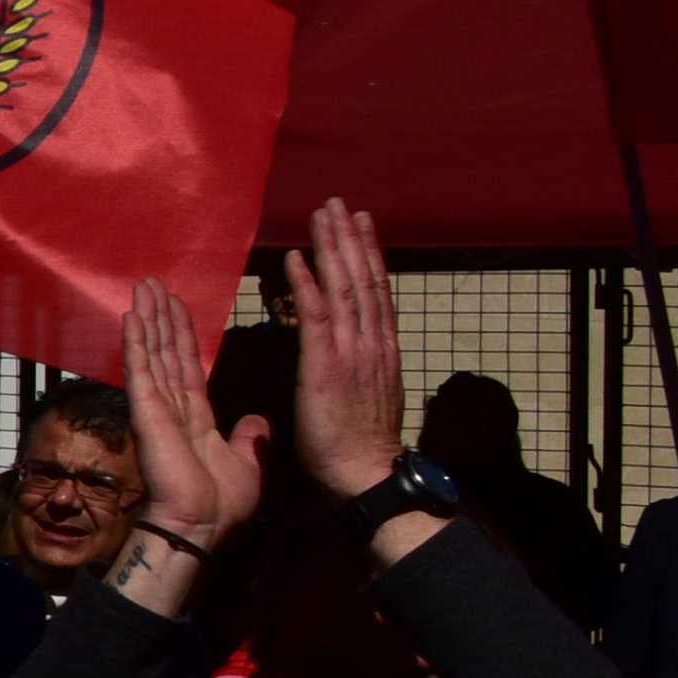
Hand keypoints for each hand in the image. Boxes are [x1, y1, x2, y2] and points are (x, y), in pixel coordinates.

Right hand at [113, 276, 271, 611]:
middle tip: (154, 283)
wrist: (203, 524)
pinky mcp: (147, 411)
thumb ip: (250, 439)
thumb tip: (258, 420)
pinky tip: (132, 315)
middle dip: (162, 316)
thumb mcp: (248, 464)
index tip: (178, 307)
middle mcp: (173, 406)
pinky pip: (141, 370)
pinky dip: (135, 342)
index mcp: (196, 417)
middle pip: (167, 351)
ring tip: (143, 287)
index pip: (188, 366)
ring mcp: (157, 407)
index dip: (184, 335)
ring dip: (148, 318)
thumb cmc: (221, 504)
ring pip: (153, 353)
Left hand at [284, 200, 428, 538]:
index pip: (376, 291)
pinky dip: (307, 284)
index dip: (368, 255)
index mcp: (380, 349)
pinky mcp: (325, 365)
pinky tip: (297, 257)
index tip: (361, 224)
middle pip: (363, 279)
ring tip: (324, 214)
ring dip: (331, 248)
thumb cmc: (358, 443)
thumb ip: (360, 367)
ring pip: (344, 287)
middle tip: (340, 204)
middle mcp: (371, 342)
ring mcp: (351, 351)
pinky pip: (315, 316)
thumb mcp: (367, 395)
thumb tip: (353, 354)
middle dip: (350, 239)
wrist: (364, 473)